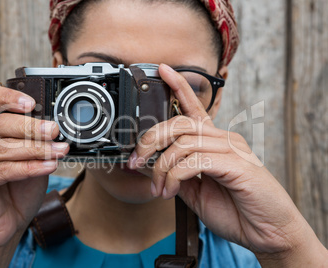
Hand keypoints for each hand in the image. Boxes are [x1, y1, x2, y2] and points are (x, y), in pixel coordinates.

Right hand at [0, 86, 68, 265]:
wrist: (4, 226)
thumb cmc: (18, 191)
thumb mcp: (33, 160)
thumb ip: (38, 143)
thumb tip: (57, 128)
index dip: (7, 96)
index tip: (31, 103)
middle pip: (1, 124)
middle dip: (33, 127)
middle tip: (55, 130)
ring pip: (5, 148)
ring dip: (37, 149)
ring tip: (59, 151)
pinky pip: (3, 170)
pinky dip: (29, 167)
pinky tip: (48, 166)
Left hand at [128, 64, 326, 266]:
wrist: (267, 233)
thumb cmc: (236, 211)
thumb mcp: (197, 192)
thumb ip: (178, 175)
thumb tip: (152, 166)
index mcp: (214, 143)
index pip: (195, 107)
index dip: (179, 86)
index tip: (162, 70)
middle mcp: (224, 140)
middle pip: (180, 123)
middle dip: (150, 140)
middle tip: (136, 162)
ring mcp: (232, 150)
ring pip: (183, 142)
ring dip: (162, 166)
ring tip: (159, 188)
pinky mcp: (237, 165)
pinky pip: (195, 160)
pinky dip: (175, 176)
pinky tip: (171, 191)